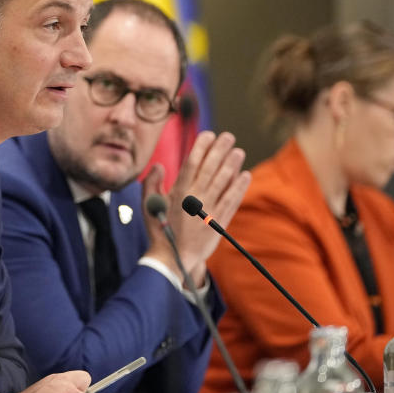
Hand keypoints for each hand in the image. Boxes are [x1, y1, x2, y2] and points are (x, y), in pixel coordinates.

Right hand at [143, 131, 250, 285]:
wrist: (174, 258)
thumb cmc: (159, 229)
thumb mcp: (148, 205)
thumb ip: (152, 183)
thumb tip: (159, 166)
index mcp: (178, 192)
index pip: (192, 163)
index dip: (201, 147)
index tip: (208, 135)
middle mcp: (196, 198)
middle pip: (211, 168)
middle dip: (220, 150)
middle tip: (228, 136)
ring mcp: (209, 210)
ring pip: (223, 182)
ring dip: (232, 165)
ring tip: (238, 151)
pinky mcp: (219, 222)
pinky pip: (232, 200)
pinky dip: (239, 187)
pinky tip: (245, 175)